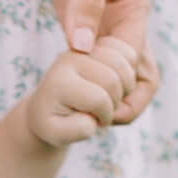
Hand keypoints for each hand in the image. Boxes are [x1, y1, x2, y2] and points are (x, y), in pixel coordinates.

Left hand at [26, 36, 145, 147]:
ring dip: (126, 85)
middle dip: (117, 101)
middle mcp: (72, 57)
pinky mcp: (99, 42)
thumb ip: (76, 131)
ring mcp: (86, 46)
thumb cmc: (54, 122)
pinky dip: (130, 70)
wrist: (46, 104)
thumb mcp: (57, 134)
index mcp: (60, 80)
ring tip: (109, 97)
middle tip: (103, 110)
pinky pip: (130, 52)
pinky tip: (116, 83)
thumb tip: (92, 119)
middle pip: (114, 79)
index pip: (99, 99)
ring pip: (127, 62)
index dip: (105, 116)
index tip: (94, 122)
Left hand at [32, 0, 158, 119]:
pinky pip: (78, 54)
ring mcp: (96, 19)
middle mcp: (119, 19)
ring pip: (99, 69)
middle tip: (84, 116)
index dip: (118, 89)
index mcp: (134, 9)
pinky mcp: (73, 14)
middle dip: (109, 98)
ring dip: (89, 89)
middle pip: (122, 75)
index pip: (134, 64)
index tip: (96, 104)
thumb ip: (85, 1)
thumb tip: (82, 48)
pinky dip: (72, 73)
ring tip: (71, 108)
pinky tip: (57, 87)